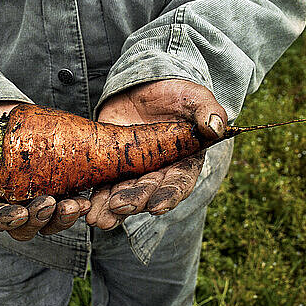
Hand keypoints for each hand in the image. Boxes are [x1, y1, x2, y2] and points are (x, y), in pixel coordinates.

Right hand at [0, 101, 90, 240]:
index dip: (6, 220)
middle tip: (53, 205)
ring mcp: (29, 193)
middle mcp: (6, 203)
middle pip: (25, 224)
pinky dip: (76, 197)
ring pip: (48, 216)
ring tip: (76, 203)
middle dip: (40, 218)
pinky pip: (64, 195)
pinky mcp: (49, 179)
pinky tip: (87, 192)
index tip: (19, 214)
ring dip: (63, 214)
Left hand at [85, 80, 226, 230]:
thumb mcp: (194, 97)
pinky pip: (104, 184)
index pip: (179, 183)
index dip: (168, 196)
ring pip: (125, 194)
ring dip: (112, 208)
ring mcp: (135, 171)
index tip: (156, 207)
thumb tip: (216, 128)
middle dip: (135, 201)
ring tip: (101, 218)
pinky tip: (88, 209)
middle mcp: (160, 172)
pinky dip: (97, 198)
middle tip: (120, 206)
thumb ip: (208, 110)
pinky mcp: (113, 165)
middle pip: (148, 192)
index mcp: (184, 161)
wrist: (144, 87)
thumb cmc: (176, 94)